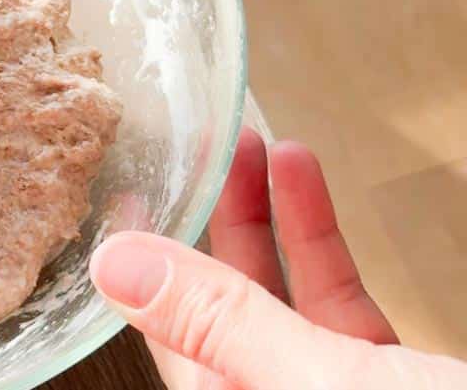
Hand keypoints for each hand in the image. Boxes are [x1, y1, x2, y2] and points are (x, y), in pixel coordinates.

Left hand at [89, 129, 466, 389]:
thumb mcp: (323, 385)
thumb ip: (219, 326)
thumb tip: (119, 267)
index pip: (166, 341)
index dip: (143, 263)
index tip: (127, 194)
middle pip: (220, 310)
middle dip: (211, 221)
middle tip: (202, 150)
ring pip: (280, 297)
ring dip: (267, 216)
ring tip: (256, 146)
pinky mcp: (393, 383)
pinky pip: (339, 302)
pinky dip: (320, 238)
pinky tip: (304, 179)